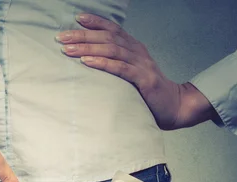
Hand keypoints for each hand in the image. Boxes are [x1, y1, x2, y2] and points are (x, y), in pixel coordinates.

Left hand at [56, 13, 186, 130]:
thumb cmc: (147, 92)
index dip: (96, 22)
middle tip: (61, 37)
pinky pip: (120, 68)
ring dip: (88, 48)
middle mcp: (138, 52)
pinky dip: (102, 63)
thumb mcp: (131, 73)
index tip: (77, 19)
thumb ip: (116, 65)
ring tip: (68, 49)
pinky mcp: (143, 80)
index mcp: (134, 48)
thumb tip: (89, 62)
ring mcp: (142, 65)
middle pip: (108, 37)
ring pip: (112, 50)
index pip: (114, 29)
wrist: (174, 107)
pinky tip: (87, 62)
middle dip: (83, 35)